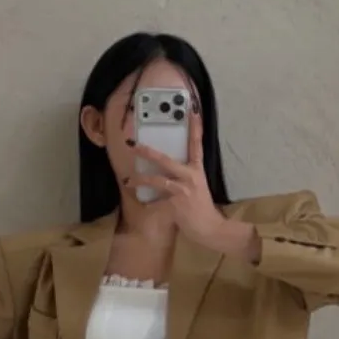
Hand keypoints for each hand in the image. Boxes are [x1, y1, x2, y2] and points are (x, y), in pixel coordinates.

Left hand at [127, 114, 257, 260]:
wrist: (211, 228)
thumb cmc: (202, 208)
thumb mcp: (198, 187)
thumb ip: (185, 178)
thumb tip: (169, 172)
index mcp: (197, 170)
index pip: (196, 144)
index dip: (195, 127)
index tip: (192, 109)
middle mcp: (191, 177)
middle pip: (166, 160)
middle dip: (148, 153)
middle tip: (134, 146)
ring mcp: (183, 190)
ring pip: (157, 181)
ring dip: (140, 180)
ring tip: (127, 180)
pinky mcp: (176, 205)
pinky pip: (156, 203)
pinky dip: (149, 206)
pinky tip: (142, 207)